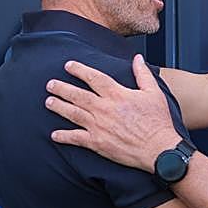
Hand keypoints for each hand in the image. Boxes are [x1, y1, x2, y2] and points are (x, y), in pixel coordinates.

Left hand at [46, 54, 181, 171]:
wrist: (159, 149)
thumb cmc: (158, 122)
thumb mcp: (154, 93)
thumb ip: (142, 74)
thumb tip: (137, 58)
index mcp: (117, 95)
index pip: (93, 78)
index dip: (79, 70)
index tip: (68, 66)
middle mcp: (104, 109)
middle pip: (78, 95)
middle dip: (62, 88)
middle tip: (50, 84)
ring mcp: (99, 126)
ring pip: (73, 113)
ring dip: (59, 107)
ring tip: (48, 102)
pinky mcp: (98, 144)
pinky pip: (76, 138)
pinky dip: (64, 136)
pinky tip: (54, 135)